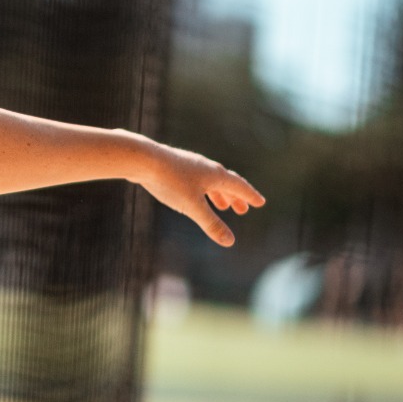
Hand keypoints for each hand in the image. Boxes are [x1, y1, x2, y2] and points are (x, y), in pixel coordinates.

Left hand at [137, 143, 264, 246]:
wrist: (142, 159)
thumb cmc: (170, 181)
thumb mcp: (192, 206)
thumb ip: (210, 223)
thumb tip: (230, 242)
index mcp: (215, 175)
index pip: (239, 186)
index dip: (250, 196)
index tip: (260, 203)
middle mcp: (206, 167)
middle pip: (226, 183)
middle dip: (236, 197)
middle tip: (243, 210)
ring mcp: (190, 165)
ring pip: (210, 180)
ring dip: (219, 194)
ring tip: (223, 205)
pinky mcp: (175, 166)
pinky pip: (196, 179)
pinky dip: (203, 189)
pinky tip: (194, 194)